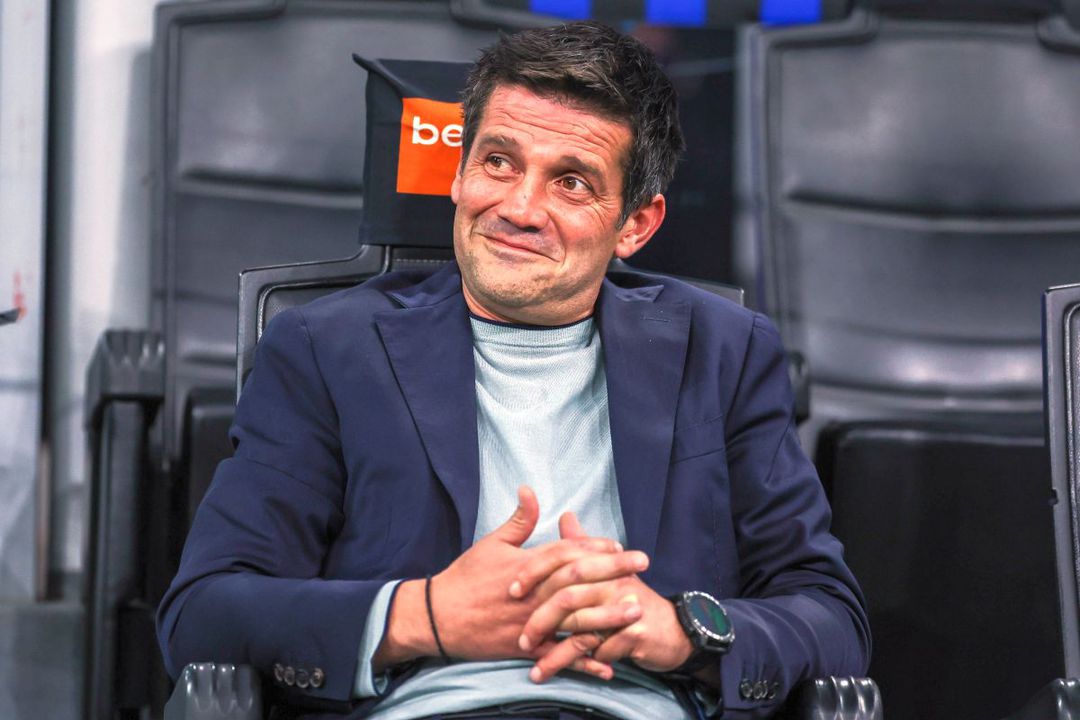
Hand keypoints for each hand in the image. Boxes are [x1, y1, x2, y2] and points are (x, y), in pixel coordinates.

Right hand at [374, 486, 641, 668]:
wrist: (438, 617)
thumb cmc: (466, 577)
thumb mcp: (491, 544)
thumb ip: (518, 520)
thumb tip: (529, 489)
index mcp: (525, 566)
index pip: (566, 553)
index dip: (593, 547)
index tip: (618, 545)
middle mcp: (532, 594)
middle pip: (579, 581)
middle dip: (613, 572)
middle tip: (643, 564)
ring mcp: (530, 623)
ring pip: (575, 620)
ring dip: (608, 617)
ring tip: (637, 611)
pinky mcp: (525, 649)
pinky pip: (559, 657)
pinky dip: (584, 662)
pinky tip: (608, 665)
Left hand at [516, 514, 693, 682]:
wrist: (673, 631)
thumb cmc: (631, 601)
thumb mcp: (609, 571)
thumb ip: (583, 545)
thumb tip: (565, 516)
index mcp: (604, 564)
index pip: (563, 558)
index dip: (534, 571)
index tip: (511, 590)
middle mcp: (614, 582)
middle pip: (568, 596)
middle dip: (540, 620)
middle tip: (521, 640)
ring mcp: (626, 608)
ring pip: (581, 629)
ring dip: (555, 654)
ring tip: (535, 669)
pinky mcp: (636, 634)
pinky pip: (601, 651)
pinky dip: (584, 665)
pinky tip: (569, 675)